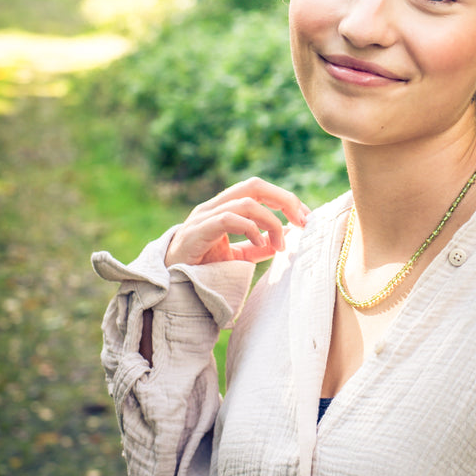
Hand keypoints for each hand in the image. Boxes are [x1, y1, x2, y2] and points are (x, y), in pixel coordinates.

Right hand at [165, 177, 310, 266]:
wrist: (169, 290)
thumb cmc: (199, 272)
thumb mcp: (235, 257)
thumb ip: (255, 246)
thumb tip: (282, 239)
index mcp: (223, 208)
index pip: (259, 190)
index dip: (285, 199)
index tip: (306, 217)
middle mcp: (213, 206)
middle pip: (254, 185)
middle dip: (284, 199)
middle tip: (303, 220)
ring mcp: (203, 217)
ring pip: (245, 200)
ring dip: (271, 221)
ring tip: (281, 244)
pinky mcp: (197, 231)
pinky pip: (229, 218)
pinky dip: (251, 228)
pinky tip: (261, 243)